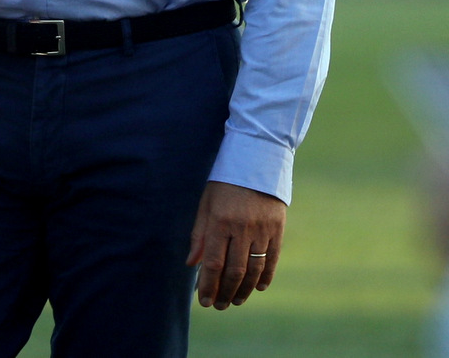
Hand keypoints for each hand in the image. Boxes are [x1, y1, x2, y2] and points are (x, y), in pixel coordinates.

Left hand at [187, 181, 285, 309]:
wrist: (257, 162)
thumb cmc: (224, 185)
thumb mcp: (205, 204)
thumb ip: (199, 235)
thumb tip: (191, 264)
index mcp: (220, 221)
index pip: (213, 262)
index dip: (208, 285)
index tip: (204, 301)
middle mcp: (242, 228)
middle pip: (234, 270)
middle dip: (225, 292)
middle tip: (219, 306)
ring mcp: (263, 230)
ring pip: (254, 269)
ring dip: (244, 289)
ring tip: (235, 300)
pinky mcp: (278, 230)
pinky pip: (272, 260)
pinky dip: (265, 277)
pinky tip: (258, 288)